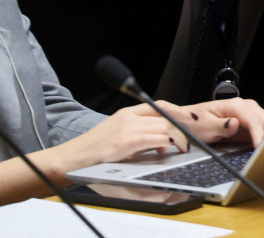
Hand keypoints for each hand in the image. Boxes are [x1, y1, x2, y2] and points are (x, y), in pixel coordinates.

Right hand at [42, 103, 184, 181]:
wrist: (73, 158)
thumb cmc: (95, 149)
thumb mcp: (118, 132)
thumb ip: (139, 131)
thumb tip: (163, 139)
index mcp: (127, 113)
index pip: (158, 105)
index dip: (177, 110)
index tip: (191, 117)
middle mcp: (128, 117)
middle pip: (164, 118)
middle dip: (178, 130)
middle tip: (183, 144)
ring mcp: (127, 128)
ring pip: (162, 127)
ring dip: (172, 139)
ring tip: (170, 150)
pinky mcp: (125, 142)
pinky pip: (154, 138)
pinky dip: (163, 144)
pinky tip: (162, 151)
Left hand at [168, 96, 263, 147]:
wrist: (190, 121)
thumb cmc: (196, 123)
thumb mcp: (204, 126)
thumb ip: (220, 126)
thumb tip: (236, 123)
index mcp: (235, 105)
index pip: (253, 120)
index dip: (259, 134)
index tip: (260, 147)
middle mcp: (246, 106)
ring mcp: (250, 113)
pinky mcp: (250, 122)